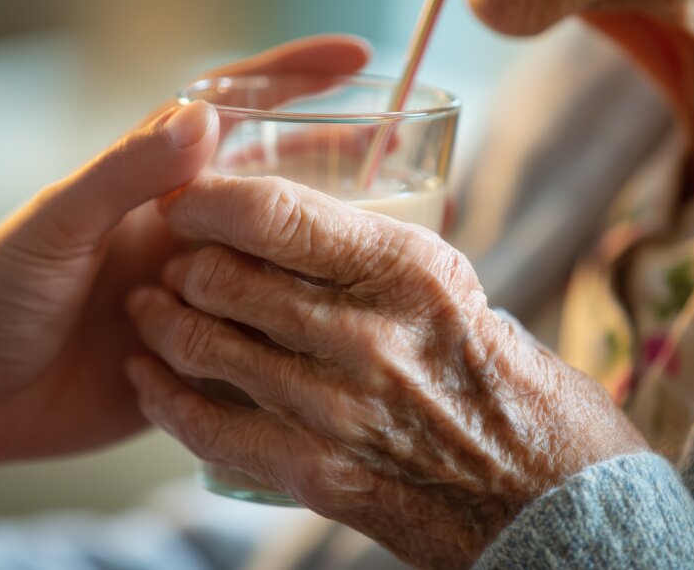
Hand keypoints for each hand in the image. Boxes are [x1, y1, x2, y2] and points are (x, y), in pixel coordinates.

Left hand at [0, 35, 370, 463]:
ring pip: (287, 266)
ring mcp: (202, 296)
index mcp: (157, 188)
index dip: (294, 78)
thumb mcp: (57, 225)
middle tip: (406, 164)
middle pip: (283, 187)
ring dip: (328, 257)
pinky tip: (346, 335)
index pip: (236, 113)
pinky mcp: (203, 357)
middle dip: (341, 166)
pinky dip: (303, 335)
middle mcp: (190, 236)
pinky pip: (267, 342)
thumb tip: (204, 116)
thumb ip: (124, 172)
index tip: (357, 60)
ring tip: (389, 255)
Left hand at [125, 174, 646, 568]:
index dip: (211, 197)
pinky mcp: (312, 473)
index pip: (275, 214)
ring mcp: (335, 411)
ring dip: (161, 321)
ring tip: (147, 306)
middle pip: (228, 278)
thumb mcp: (456, 290)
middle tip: (169, 253)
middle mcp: (367, 336)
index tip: (185, 195)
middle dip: (181, 259)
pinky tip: (146, 377)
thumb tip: (303, 210)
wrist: (547, 500)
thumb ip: (378, 250)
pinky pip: (210, 428)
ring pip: (207, 347)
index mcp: (407, 270)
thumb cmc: (507, 381)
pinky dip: (165, 397)